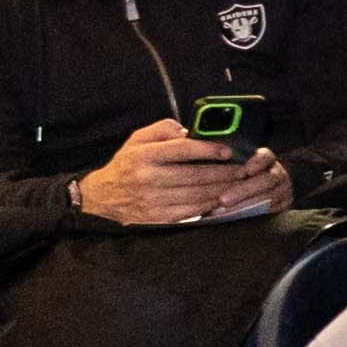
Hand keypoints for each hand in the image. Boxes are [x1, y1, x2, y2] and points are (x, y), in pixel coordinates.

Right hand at [72, 114, 266, 226]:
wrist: (103, 196)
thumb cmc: (128, 163)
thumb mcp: (139, 139)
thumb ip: (164, 130)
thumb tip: (192, 131)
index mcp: (144, 155)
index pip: (182, 149)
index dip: (209, 149)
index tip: (229, 150)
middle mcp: (148, 178)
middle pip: (195, 175)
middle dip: (224, 172)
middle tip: (244, 169)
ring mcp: (153, 200)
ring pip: (197, 195)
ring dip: (222, 189)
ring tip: (239, 183)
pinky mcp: (158, 217)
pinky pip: (192, 211)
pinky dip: (210, 204)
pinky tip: (222, 197)